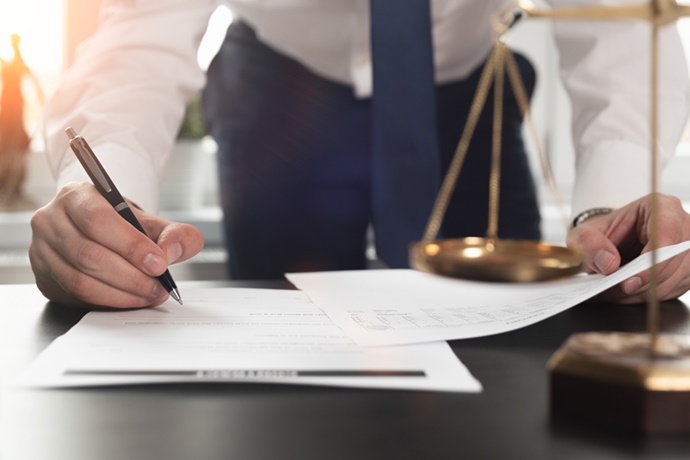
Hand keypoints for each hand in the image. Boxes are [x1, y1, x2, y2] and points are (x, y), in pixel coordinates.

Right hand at [29, 182, 203, 308]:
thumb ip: (175, 233)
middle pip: (89, 255)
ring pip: (80, 281)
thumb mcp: (152, 222)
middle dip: (131, 277)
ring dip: (121, 294)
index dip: (131, 246)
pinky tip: (131, 299)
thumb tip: (172, 252)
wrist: (100, 232)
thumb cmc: (124, 225)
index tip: (159, 264)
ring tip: (150, 294)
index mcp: (76, 196)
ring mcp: (42, 250)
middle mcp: (51, 220)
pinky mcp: (43, 277)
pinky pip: (75, 296)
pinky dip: (108, 302)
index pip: (98, 221)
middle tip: (159, 287)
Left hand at [567, 193, 689, 302]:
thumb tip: (608, 264)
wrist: (610, 242)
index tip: (629, 281)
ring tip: (609, 294)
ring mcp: (687, 251)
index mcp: (661, 207)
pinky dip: (643, 297)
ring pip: (670, 281)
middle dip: (639, 283)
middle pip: (670, 262)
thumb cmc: (603, 233)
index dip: (651, 260)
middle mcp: (682, 227)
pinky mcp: (685, 272)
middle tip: (609, 291)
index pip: (667, 233)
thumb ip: (590, 243)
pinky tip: (622, 295)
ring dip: (638, 293)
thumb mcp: (585, 233)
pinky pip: (669, 292)